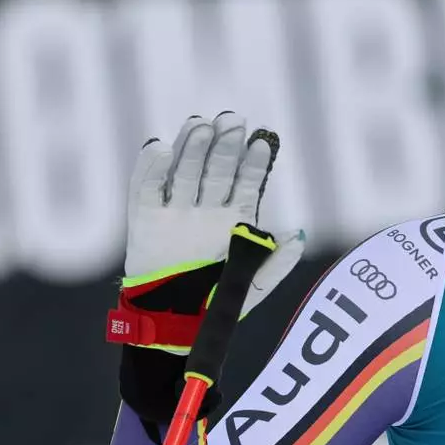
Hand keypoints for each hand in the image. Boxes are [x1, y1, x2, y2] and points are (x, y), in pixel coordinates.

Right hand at [113, 112, 304, 352]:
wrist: (174, 326)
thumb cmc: (216, 304)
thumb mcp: (253, 287)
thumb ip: (277, 263)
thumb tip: (298, 234)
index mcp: (234, 219)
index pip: (246, 183)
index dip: (254, 163)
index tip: (263, 141)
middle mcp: (206, 209)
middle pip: (216, 169)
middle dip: (225, 144)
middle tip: (233, 119)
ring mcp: (176, 211)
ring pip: (185, 171)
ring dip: (192, 147)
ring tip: (201, 124)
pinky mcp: (145, 218)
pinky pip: (146, 188)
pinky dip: (151, 167)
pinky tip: (159, 146)